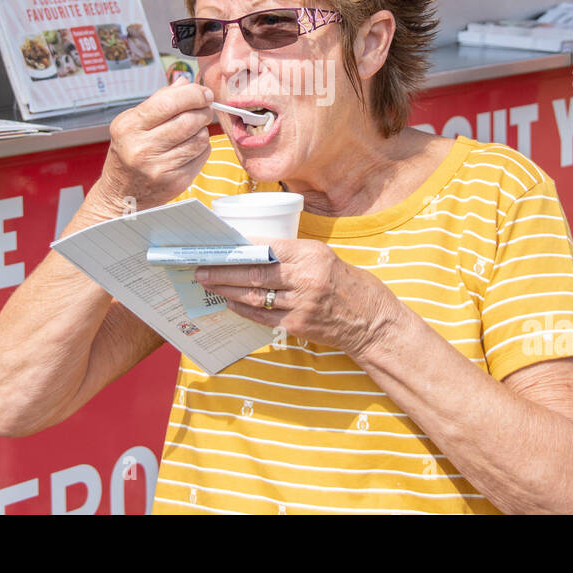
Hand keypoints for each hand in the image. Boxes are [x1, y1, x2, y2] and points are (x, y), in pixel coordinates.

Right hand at [96, 82, 214, 212]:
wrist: (121, 195)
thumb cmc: (128, 153)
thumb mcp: (133, 124)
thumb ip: (159, 100)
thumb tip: (185, 82)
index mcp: (128, 126)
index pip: (169, 102)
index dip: (193, 94)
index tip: (204, 92)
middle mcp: (141, 148)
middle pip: (189, 120)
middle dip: (203, 110)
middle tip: (204, 109)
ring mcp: (159, 167)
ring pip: (200, 138)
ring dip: (202, 129)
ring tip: (192, 130)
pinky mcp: (176, 181)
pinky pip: (202, 155)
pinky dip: (202, 147)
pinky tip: (189, 147)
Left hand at [196, 239, 398, 356]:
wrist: (372, 322)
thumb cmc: (347, 284)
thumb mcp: (324, 258)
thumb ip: (293, 255)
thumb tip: (252, 249)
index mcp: (313, 255)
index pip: (268, 247)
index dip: (239, 248)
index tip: (219, 245)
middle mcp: (307, 278)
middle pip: (255, 273)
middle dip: (223, 271)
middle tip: (200, 268)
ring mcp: (301, 305)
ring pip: (254, 296)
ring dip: (226, 290)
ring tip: (207, 283)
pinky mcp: (297, 327)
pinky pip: (261, 317)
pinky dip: (242, 309)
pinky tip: (228, 302)